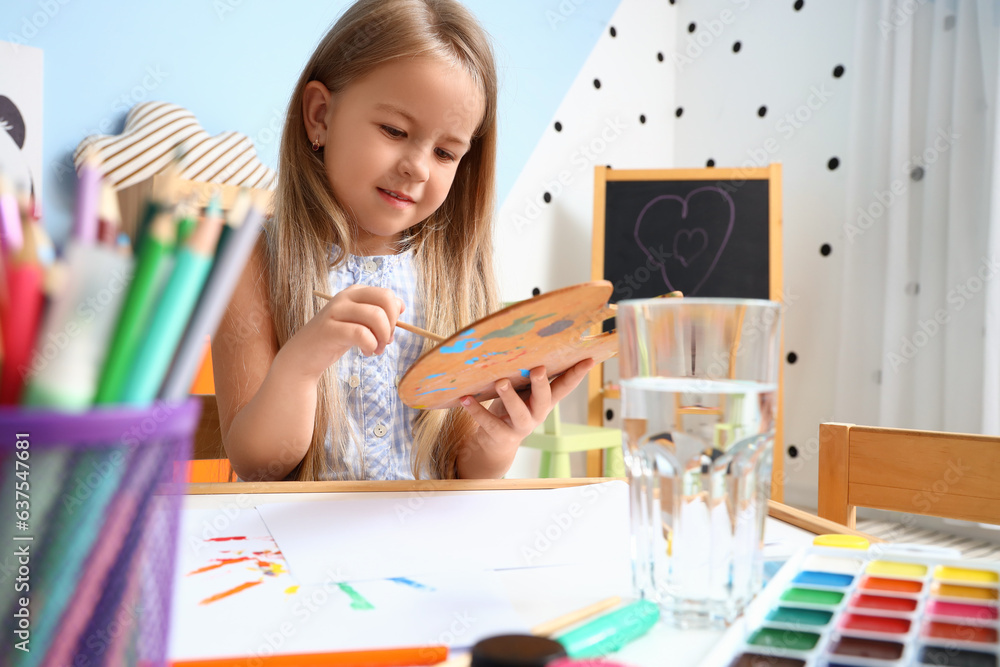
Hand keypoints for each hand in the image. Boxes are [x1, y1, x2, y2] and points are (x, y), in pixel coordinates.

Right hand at [277, 285, 404, 381]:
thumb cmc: (335, 340)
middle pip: (385, 299)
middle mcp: (345, 297)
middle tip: (386, 341)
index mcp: (354, 292)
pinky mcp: (330, 329)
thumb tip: (401, 306)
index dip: (395, 315)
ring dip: (383, 338)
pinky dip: (371, 346)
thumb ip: (378, 313)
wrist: (303, 358)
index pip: (387, 294)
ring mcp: (336, 311)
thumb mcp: (358, 323)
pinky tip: (366, 353)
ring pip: (376, 316)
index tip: (389, 331)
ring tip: (376, 349)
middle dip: (392, 323)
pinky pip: (363, 334)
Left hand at [457, 358, 597, 477]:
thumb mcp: (522, 391)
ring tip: (501, 382)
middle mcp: (537, 414)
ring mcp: (521, 426)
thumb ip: (526, 376)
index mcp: (545, 400)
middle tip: (537, 369)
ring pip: (519, 413)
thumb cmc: (511, 407)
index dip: (578, 374)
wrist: (496, 443)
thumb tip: (526, 344)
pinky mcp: (502, 435)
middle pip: (544, 399)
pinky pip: (490, 423)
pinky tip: (465, 399)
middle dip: (541, 384)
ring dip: (510, 397)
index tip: (589, 359)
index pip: (565, 386)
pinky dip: (477, 410)